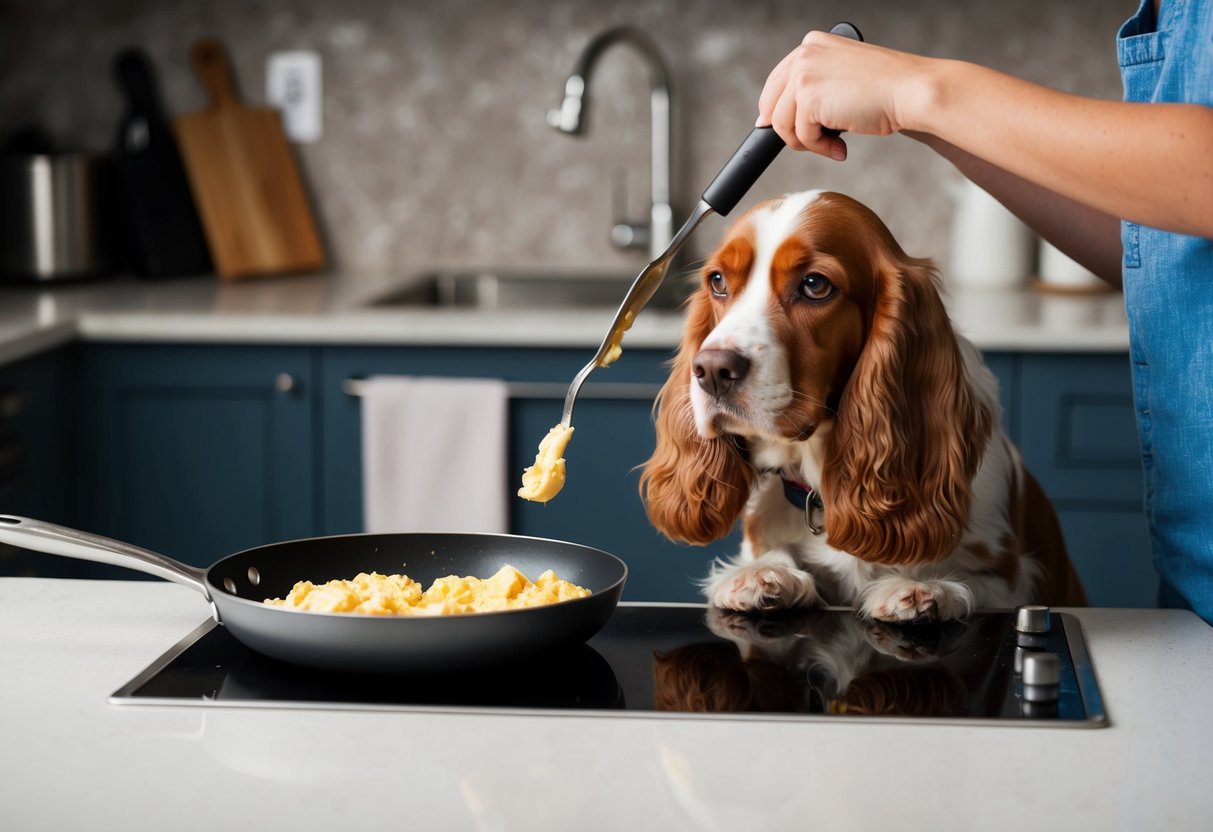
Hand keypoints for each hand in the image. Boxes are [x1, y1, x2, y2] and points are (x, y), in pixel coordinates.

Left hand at [756, 31, 927, 158]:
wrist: (910, 90)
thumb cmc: (887, 87)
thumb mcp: (843, 76)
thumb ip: (814, 87)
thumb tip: (776, 118)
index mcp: (812, 45)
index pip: (777, 82)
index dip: (777, 111)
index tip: (787, 129)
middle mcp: (804, 54)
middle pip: (773, 106)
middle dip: (790, 132)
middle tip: (815, 143)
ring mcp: (804, 75)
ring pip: (784, 125)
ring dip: (809, 144)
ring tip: (834, 146)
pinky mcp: (808, 99)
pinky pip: (802, 137)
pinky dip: (820, 148)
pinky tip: (840, 147)